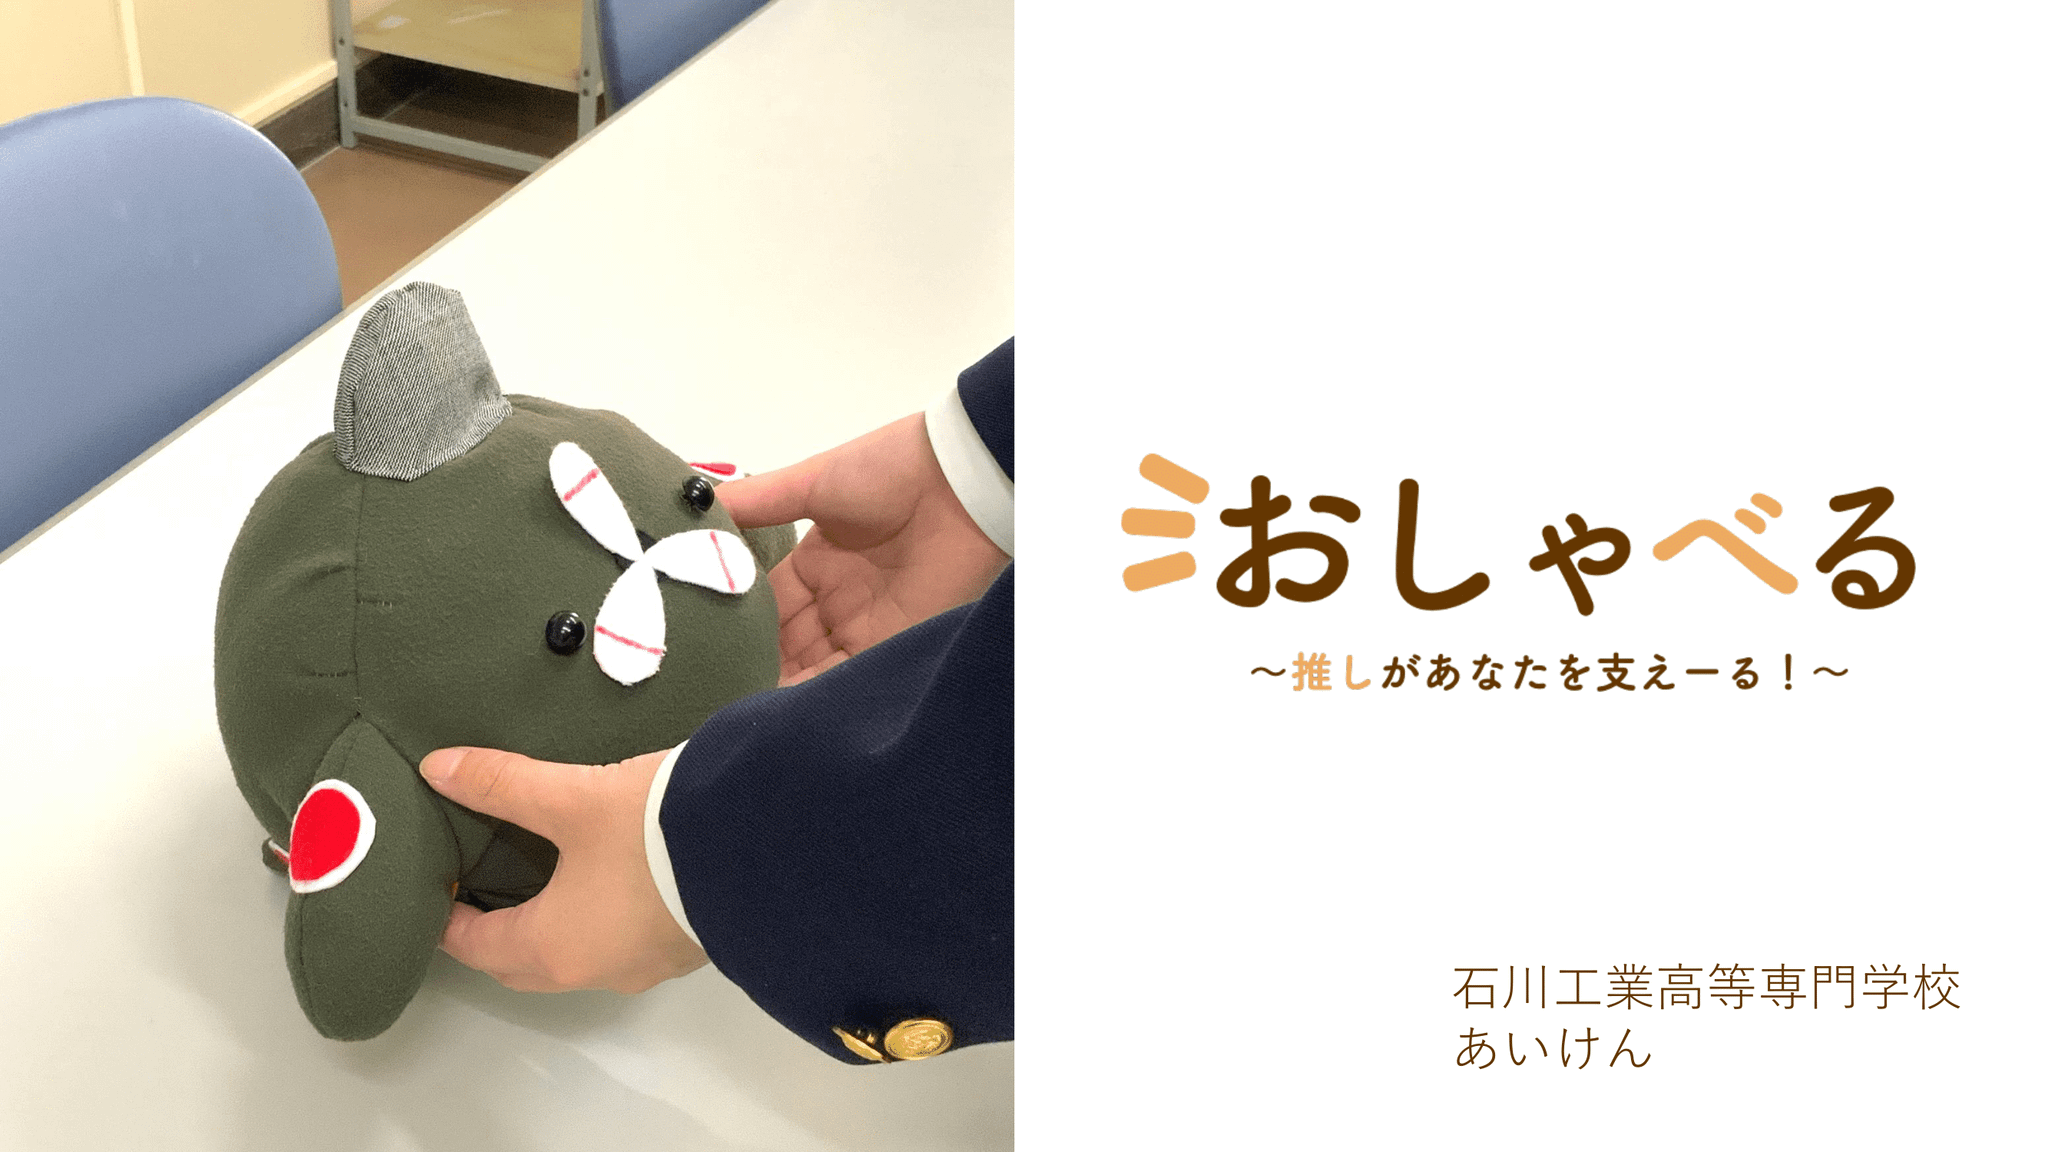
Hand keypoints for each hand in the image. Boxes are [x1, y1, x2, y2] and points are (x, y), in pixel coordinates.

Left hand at [418, 747, 706, 992]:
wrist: (765, 844)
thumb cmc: (653, 832)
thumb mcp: (574, 797)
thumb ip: (504, 784)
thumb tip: (438, 767)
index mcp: (553, 947)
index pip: (476, 947)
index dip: (448, 920)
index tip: (437, 891)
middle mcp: (595, 971)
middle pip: (523, 964)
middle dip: (496, 932)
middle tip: (482, 885)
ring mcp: (647, 966)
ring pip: (577, 957)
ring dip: (553, 928)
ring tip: (546, 876)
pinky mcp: (686, 949)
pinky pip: (623, 945)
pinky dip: (600, 922)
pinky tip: (613, 881)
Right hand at [718, 413, 1007, 684]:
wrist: (960, 480)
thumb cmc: (886, 470)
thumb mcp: (809, 481)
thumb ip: (753, 501)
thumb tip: (690, 504)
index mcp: (816, 565)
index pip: (764, 607)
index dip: (733, 627)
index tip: (692, 647)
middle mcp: (836, 601)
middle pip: (783, 646)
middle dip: (750, 666)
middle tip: (702, 692)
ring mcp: (863, 626)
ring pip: (808, 669)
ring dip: (775, 687)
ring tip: (727, 709)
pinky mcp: (890, 645)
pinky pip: (842, 679)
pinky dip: (811, 696)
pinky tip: (774, 710)